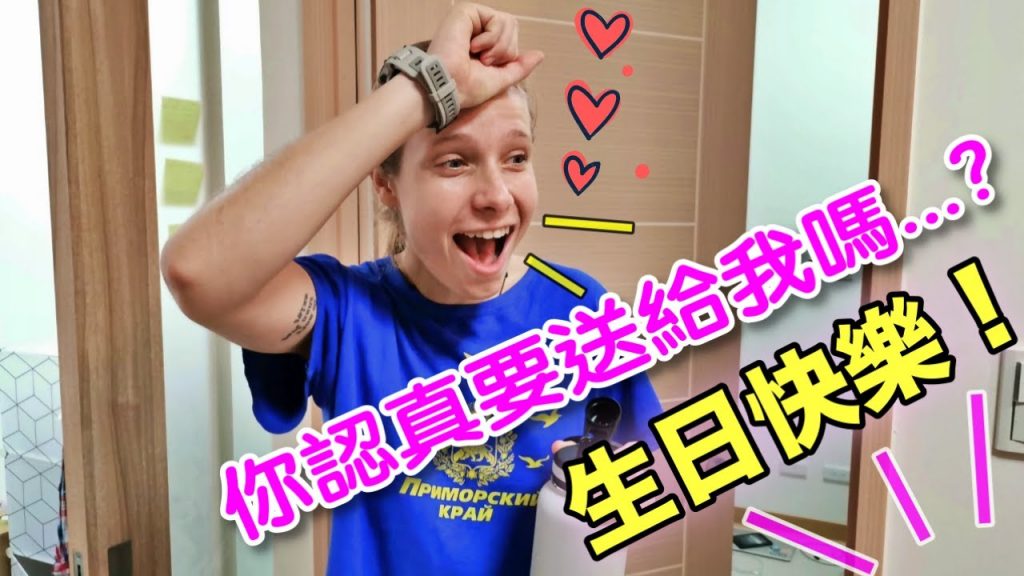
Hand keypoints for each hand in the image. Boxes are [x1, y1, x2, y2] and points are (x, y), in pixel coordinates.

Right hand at [428, 2, 544, 109]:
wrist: (449, 87)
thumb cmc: (467, 87)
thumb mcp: (501, 78)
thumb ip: (520, 66)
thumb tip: (540, 54)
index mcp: (483, 41)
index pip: (512, 37)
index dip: (508, 54)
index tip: (488, 66)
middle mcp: (476, 27)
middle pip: (512, 27)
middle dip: (505, 50)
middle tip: (484, 61)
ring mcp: (471, 18)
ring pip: (508, 22)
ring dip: (498, 46)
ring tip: (479, 55)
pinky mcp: (466, 11)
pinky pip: (497, 19)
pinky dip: (491, 39)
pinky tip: (472, 47)